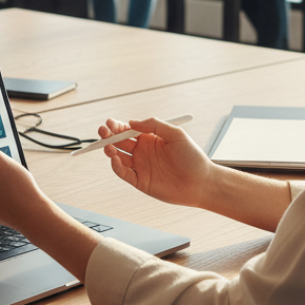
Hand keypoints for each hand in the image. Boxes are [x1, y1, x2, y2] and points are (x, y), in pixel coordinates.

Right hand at [99, 116, 215, 208]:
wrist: (200, 182)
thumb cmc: (192, 157)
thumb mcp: (175, 134)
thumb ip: (155, 125)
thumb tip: (132, 122)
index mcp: (150, 138)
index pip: (128, 130)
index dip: (117, 126)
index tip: (110, 123)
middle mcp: (143, 151)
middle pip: (119, 142)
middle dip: (109, 136)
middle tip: (103, 131)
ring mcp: (141, 166)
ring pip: (118, 157)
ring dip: (110, 150)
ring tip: (108, 146)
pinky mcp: (140, 181)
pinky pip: (124, 173)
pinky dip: (116, 166)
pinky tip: (116, 159)